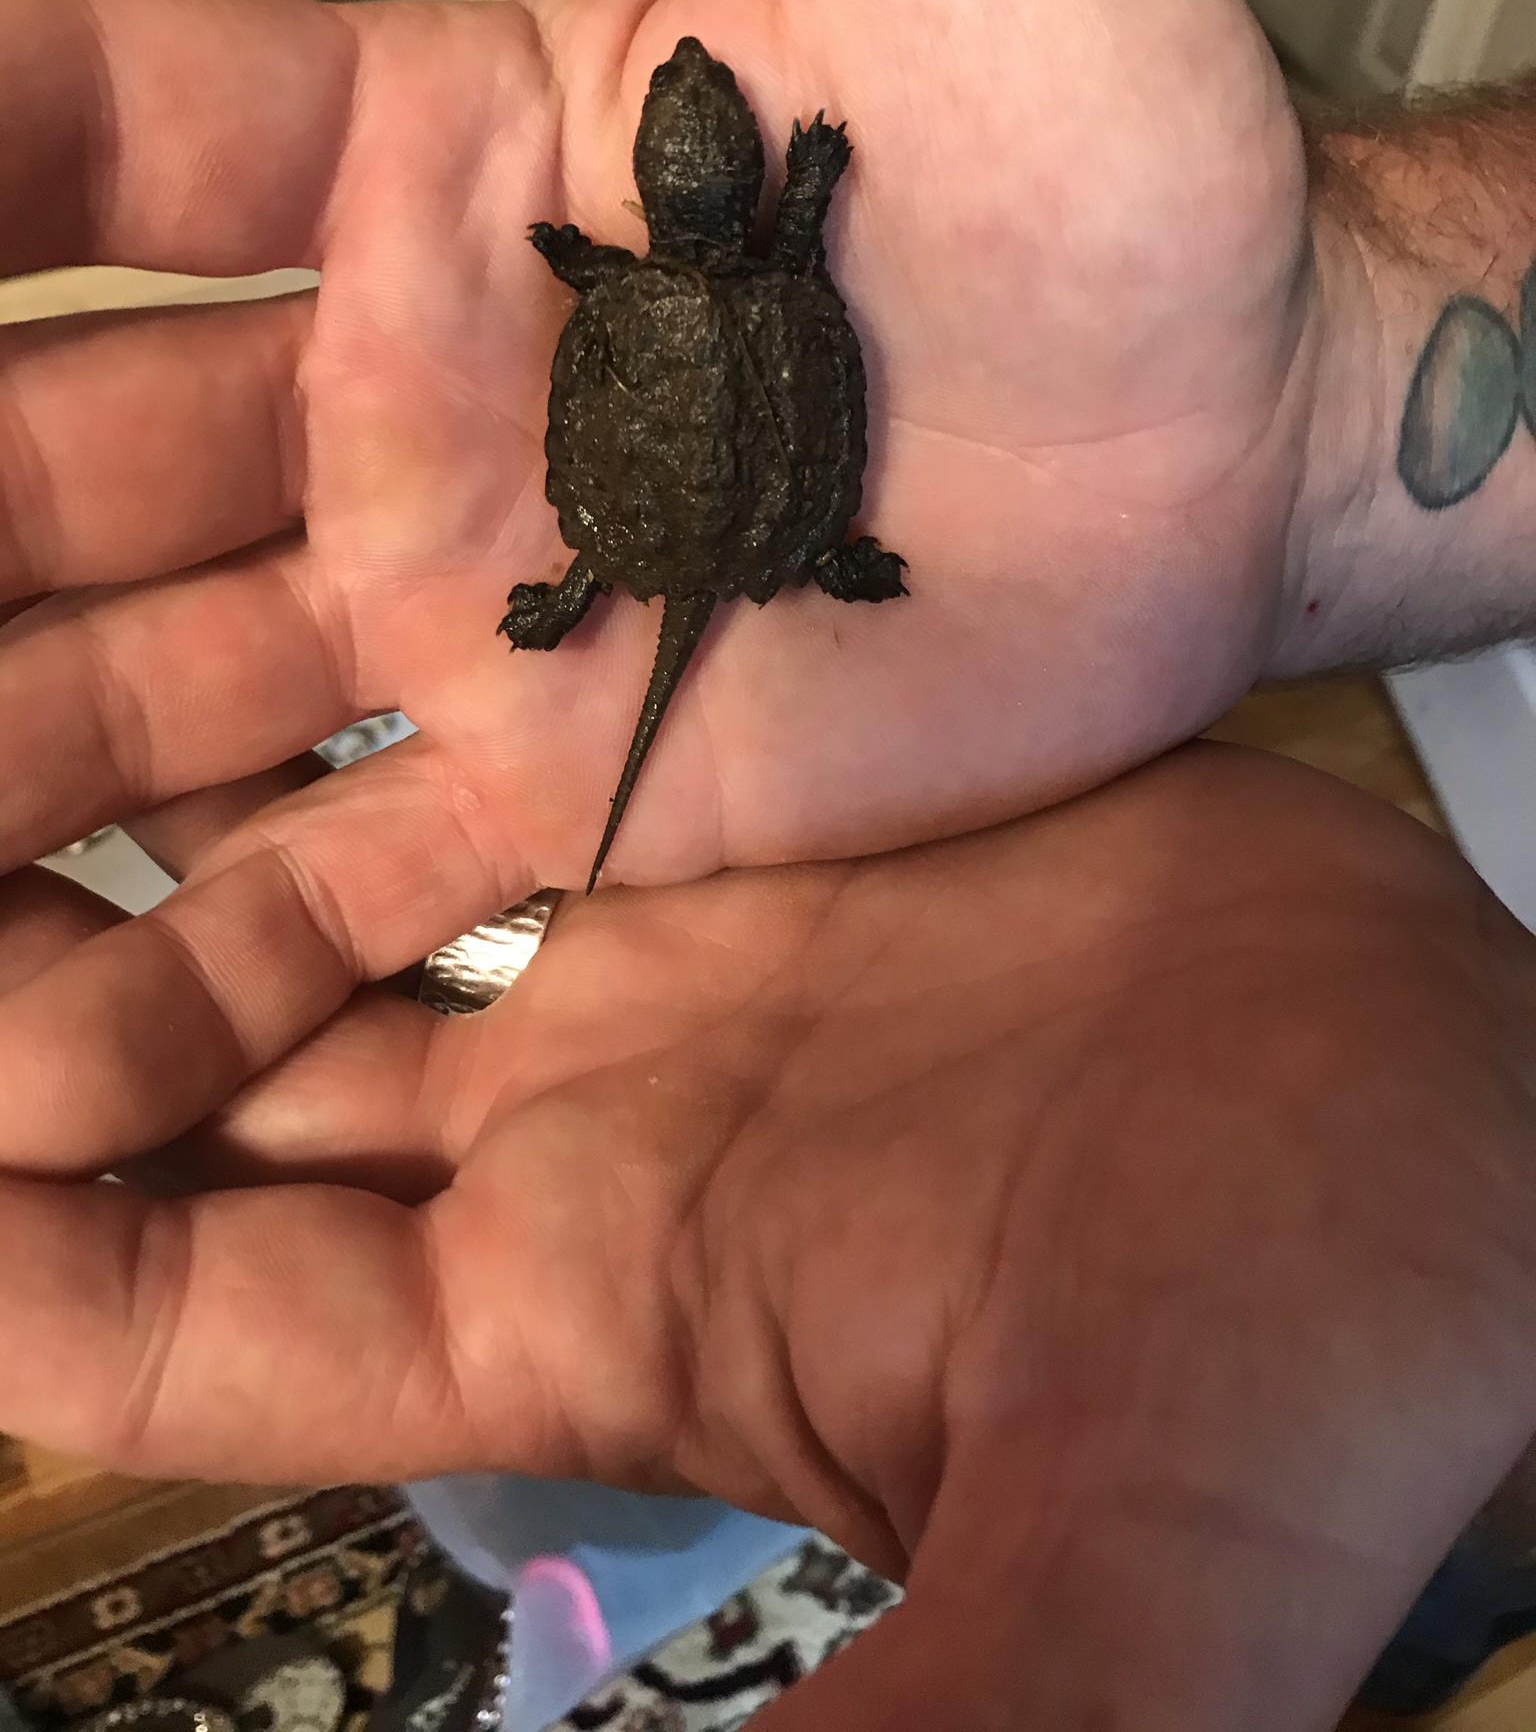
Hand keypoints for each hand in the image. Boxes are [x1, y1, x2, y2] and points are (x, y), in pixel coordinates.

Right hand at [0, 0, 1311, 952]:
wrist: (1238, 443)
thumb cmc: (1110, 155)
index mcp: (420, 174)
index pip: (85, 143)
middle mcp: (388, 406)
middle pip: (37, 464)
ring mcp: (450, 620)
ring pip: (125, 700)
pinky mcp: (551, 800)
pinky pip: (310, 895)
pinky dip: (168, 971)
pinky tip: (34, 1056)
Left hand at [4, 748, 1533, 1731]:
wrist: (1468, 1116)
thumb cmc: (1323, 1347)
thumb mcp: (1126, 1571)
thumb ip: (961, 1712)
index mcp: (575, 1315)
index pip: (174, 1314)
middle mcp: (572, 1124)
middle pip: (185, 1069)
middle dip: (8, 987)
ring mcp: (650, 940)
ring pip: (302, 876)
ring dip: (126, 802)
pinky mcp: (742, 787)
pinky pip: (474, 722)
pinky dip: (342, 675)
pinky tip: (223, 567)